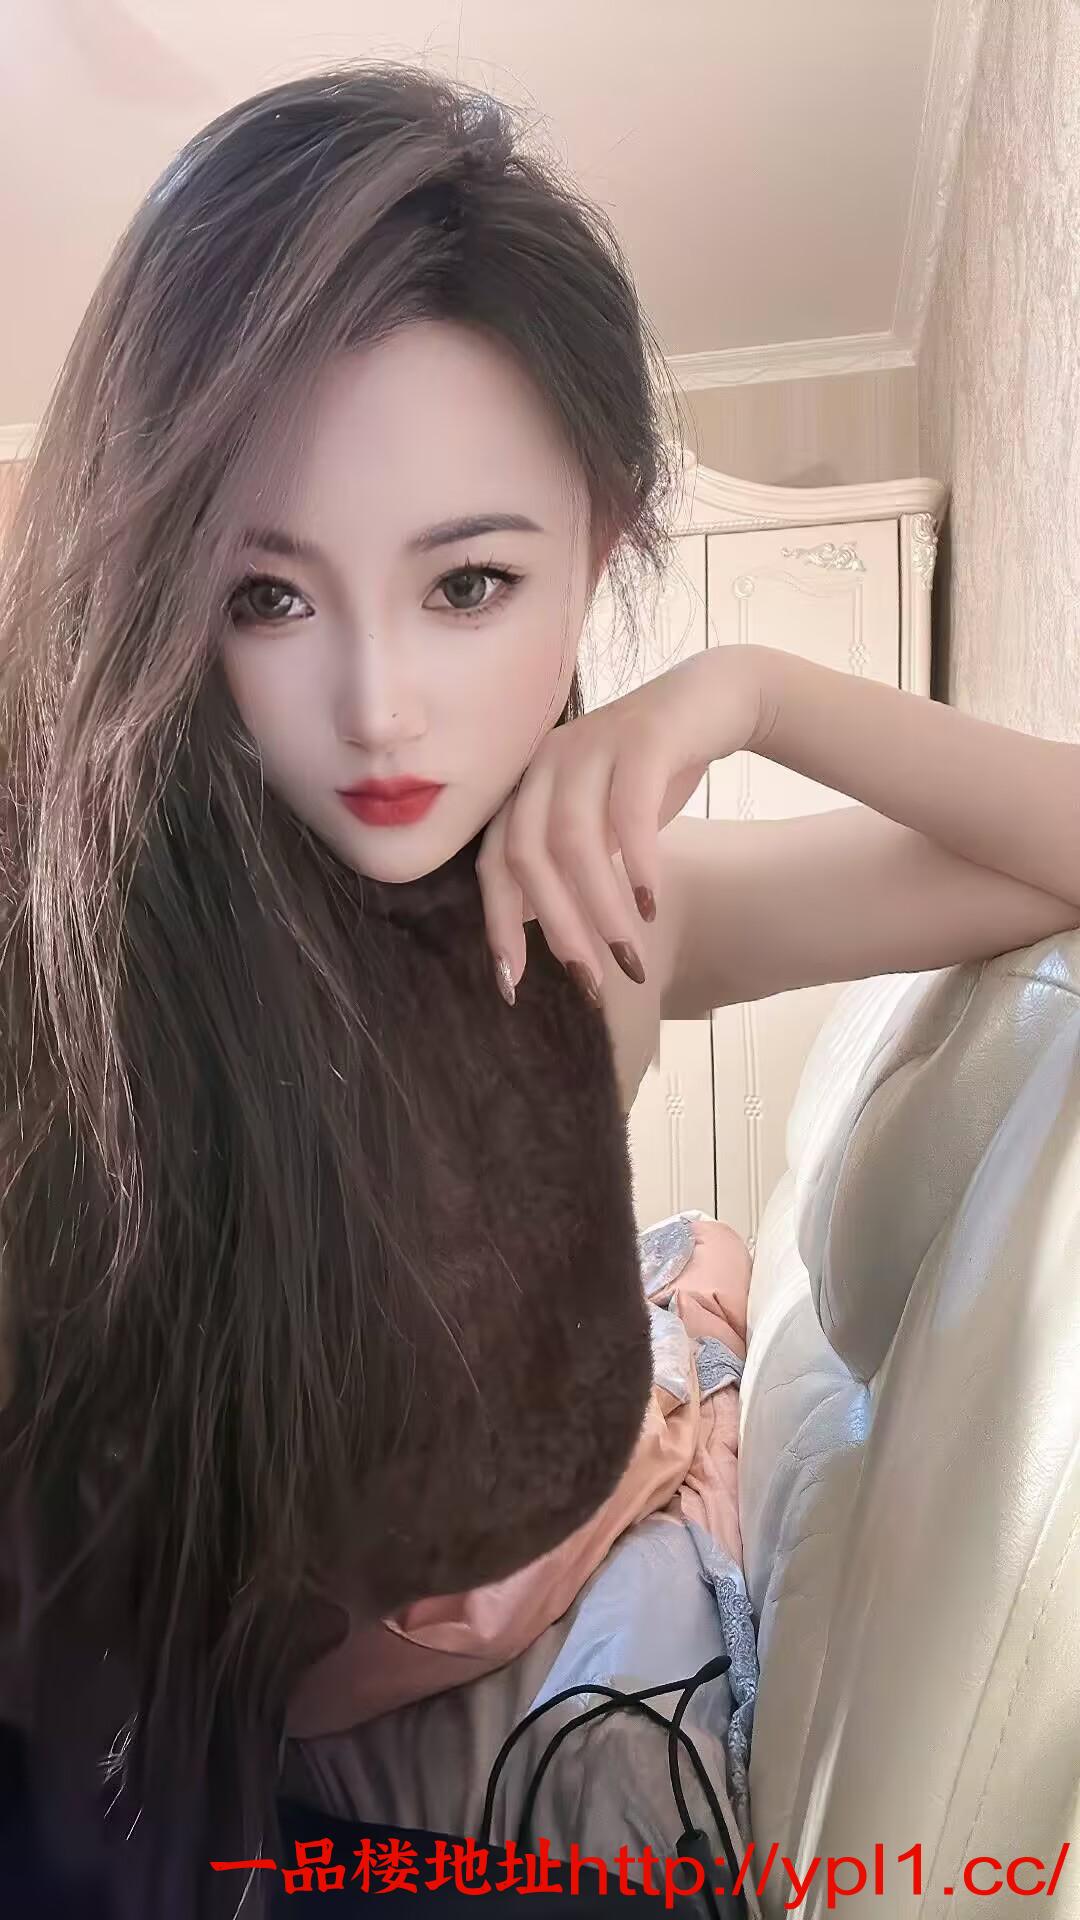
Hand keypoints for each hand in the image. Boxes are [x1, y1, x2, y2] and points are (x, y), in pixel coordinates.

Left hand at [476, 646, 764, 1002]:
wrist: (714, 702)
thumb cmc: (652, 774)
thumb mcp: (600, 825)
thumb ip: (563, 865)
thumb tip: (533, 925)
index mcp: (527, 787)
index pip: (494, 863)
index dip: (498, 926)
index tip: (513, 984)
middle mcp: (547, 763)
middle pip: (528, 856)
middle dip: (556, 927)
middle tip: (589, 979)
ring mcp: (591, 744)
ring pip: (574, 840)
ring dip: (600, 908)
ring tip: (628, 955)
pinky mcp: (642, 738)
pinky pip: (629, 810)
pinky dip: (637, 864)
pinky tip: (650, 905)